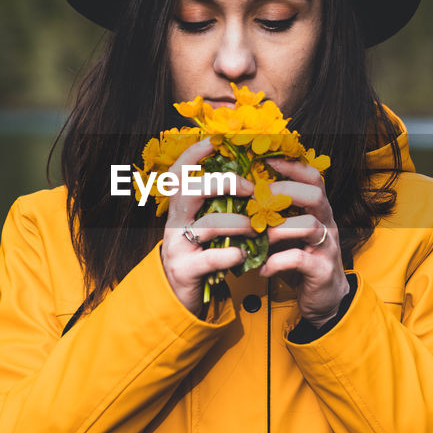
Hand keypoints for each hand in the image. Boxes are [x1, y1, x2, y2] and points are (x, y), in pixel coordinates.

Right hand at [159, 139, 255, 317]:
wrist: (181, 292)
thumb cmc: (201, 251)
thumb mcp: (205, 223)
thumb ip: (220, 203)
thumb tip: (251, 176)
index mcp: (180, 207)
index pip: (180, 172)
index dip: (195, 153)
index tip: (216, 140)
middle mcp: (174, 222)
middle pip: (191, 190)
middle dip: (223, 183)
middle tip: (251, 190)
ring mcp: (177, 245)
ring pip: (208, 224)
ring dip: (239, 223)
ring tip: (257, 227)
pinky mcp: (185, 269)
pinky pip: (210, 258)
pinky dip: (231, 255)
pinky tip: (243, 254)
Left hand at [258, 157, 349, 325]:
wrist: (324, 297)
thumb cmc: (301, 259)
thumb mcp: (289, 232)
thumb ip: (275, 215)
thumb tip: (241, 194)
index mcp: (318, 210)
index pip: (313, 178)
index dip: (292, 166)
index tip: (267, 162)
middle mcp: (327, 223)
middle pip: (315, 194)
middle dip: (284, 192)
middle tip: (259, 199)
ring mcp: (327, 246)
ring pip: (311, 225)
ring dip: (279, 228)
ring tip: (261, 236)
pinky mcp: (322, 270)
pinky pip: (300, 259)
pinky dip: (276, 262)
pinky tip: (263, 267)